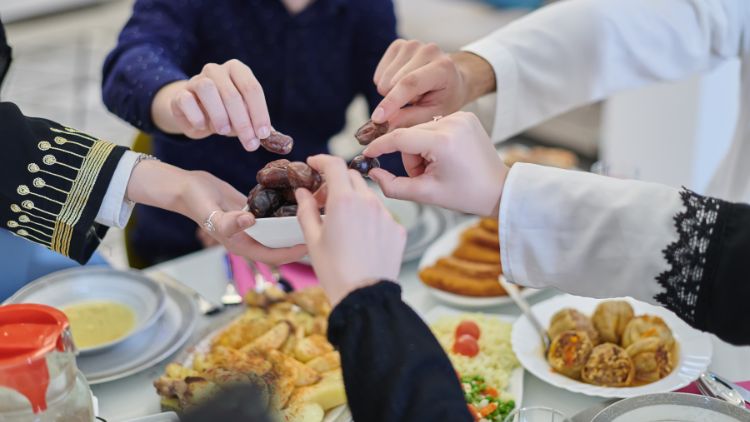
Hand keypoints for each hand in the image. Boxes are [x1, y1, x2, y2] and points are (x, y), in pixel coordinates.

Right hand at [127, 160, 306, 264]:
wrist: (186, 187)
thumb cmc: (196, 202)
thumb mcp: (211, 212)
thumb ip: (228, 221)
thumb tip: (250, 222)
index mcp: (241, 244)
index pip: (272, 256)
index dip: (292, 254)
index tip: (311, 245)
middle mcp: (249, 237)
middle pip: (279, 246)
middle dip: (298, 241)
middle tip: (321, 230)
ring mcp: (251, 224)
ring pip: (277, 231)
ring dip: (293, 226)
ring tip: (315, 215)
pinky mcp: (252, 210)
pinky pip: (272, 215)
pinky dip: (284, 211)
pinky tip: (299, 201)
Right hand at [151, 59, 270, 150]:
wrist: (194, 114)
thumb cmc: (226, 114)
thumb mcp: (245, 118)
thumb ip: (260, 127)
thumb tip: (279, 141)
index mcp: (237, 70)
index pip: (252, 88)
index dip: (259, 113)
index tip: (262, 135)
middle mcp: (216, 70)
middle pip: (232, 93)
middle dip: (243, 123)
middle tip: (250, 144)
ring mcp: (196, 79)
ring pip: (208, 90)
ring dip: (219, 115)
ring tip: (224, 131)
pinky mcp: (180, 94)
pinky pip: (187, 100)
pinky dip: (197, 116)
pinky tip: (203, 127)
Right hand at [295, 155, 405, 305]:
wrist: (365, 296)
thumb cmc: (335, 271)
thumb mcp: (313, 240)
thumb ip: (306, 210)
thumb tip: (303, 192)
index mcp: (344, 201)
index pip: (334, 165)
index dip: (322, 160)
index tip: (314, 164)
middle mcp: (368, 202)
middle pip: (352, 177)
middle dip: (336, 182)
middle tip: (322, 200)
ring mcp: (386, 215)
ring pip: (368, 196)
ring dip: (354, 200)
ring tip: (342, 222)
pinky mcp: (398, 229)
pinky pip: (382, 214)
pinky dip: (369, 217)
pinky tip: (360, 237)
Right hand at [363, 112, 506, 216]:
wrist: (499, 189)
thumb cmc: (466, 194)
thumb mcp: (426, 194)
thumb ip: (393, 185)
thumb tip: (372, 173)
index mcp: (444, 141)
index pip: (400, 138)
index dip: (380, 146)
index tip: (367, 154)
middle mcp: (453, 122)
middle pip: (410, 135)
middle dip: (409, 157)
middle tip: (422, 176)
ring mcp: (461, 116)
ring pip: (420, 130)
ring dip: (420, 149)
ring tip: (436, 168)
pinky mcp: (466, 115)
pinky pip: (435, 125)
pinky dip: (432, 142)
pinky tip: (444, 157)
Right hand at [371, 40, 495, 128]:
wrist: (452, 78)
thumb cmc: (445, 98)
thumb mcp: (435, 114)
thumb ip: (411, 118)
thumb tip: (385, 123)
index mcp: (442, 67)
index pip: (410, 83)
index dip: (392, 101)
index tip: (377, 118)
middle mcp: (427, 50)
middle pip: (392, 82)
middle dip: (396, 100)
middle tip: (417, 100)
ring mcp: (412, 45)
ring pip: (383, 78)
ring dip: (392, 91)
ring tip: (412, 91)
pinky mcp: (399, 45)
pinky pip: (380, 73)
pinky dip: (386, 83)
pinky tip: (402, 82)